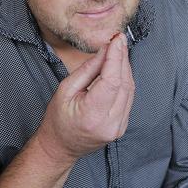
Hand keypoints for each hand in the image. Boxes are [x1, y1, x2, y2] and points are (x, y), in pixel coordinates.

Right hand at [36, 33, 133, 160]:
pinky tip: (119, 69)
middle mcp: (110, 123)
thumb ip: (88, 70)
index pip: (111, 81)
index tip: (117, 39)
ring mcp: (118, 127)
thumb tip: (105, 51)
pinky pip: (128, 98)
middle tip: (118, 41)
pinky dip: (125, 81)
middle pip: (123, 83)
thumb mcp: (65, 90)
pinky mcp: (122, 126)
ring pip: (129, 90)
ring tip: (118, 51)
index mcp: (92, 115)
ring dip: (125, 68)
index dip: (116, 57)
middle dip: (122, 59)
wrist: (61, 147)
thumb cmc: (58, 119)